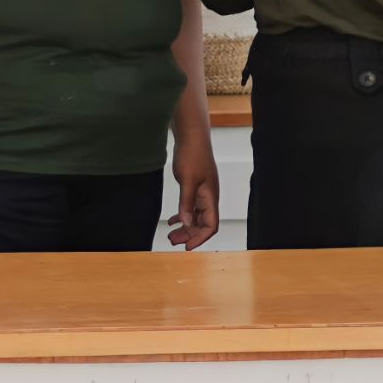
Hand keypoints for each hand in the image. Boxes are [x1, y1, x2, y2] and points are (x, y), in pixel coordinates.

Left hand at [168, 135, 219, 249]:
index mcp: (211, 197)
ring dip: (185, 226)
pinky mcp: (195, 185)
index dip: (200, 238)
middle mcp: (209, 196)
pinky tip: (172, 220)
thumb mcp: (187, 180)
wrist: (191, 135)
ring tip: (171, 235)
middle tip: (173, 242)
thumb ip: (187, 202)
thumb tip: (186, 223)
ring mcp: (202, 191)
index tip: (186, 247)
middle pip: (203, 223)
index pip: (211, 225)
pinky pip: (191, 206)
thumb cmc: (192, 155)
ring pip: (196, 215)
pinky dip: (183, 214)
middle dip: (190, 234)